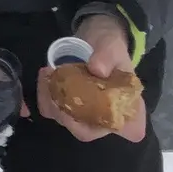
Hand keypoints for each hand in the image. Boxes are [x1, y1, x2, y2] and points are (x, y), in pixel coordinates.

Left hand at [35, 11, 147, 143]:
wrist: (96, 40)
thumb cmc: (110, 46)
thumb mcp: (112, 46)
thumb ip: (107, 57)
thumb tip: (98, 69)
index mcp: (129, 108)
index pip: (125, 132)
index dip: (108, 124)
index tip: (81, 106)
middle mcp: (108, 119)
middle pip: (85, 131)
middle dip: (64, 111)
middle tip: (54, 85)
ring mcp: (85, 116)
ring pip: (64, 120)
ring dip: (50, 100)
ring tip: (48, 72)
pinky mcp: (68, 108)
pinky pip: (51, 109)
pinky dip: (44, 95)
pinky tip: (46, 74)